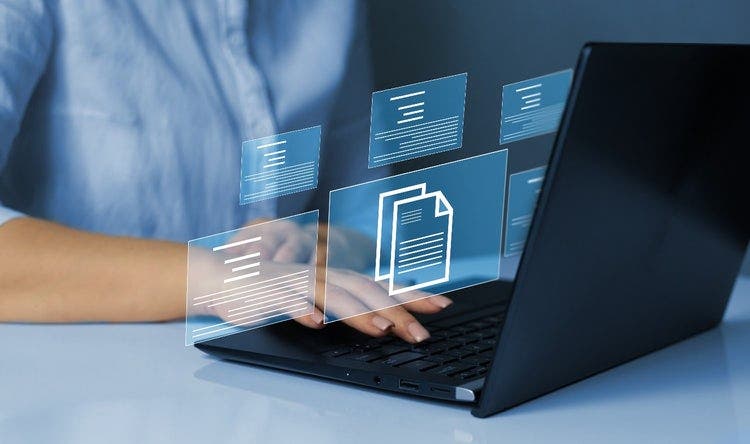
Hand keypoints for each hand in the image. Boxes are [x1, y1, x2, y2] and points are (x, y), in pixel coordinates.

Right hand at [198, 218, 452, 342]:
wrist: (225, 276)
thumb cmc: (273, 289)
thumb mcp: (314, 296)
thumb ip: (343, 303)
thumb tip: (380, 319)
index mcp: (336, 277)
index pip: (382, 285)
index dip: (412, 295)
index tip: (441, 306)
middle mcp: (322, 275)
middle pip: (366, 291)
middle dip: (397, 311)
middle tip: (422, 333)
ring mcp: (298, 282)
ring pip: (335, 296)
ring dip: (360, 314)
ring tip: (382, 330)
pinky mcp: (272, 291)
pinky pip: (289, 302)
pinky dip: (303, 311)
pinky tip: (315, 324)